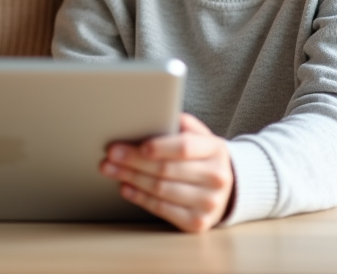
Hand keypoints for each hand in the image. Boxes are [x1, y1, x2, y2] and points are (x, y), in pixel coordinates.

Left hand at [99, 113, 233, 232]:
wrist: (226, 190)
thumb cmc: (203, 158)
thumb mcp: (200, 136)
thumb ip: (181, 124)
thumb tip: (153, 114)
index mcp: (216, 150)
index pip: (184, 147)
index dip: (159, 147)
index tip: (138, 144)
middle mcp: (216, 177)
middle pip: (166, 169)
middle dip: (133, 161)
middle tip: (111, 154)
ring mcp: (208, 202)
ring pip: (161, 190)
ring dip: (131, 178)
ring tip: (111, 169)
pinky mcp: (197, 222)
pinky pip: (162, 209)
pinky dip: (140, 198)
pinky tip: (126, 188)